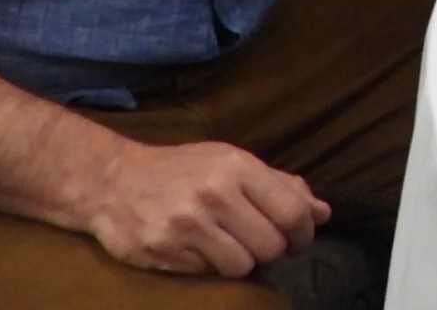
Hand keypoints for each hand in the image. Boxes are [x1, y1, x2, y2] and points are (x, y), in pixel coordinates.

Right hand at [82, 138, 328, 276]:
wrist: (113, 181)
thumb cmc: (183, 170)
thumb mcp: (232, 163)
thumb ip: (279, 185)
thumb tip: (323, 212)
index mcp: (237, 167)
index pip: (291, 211)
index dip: (304, 232)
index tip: (299, 238)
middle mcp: (214, 194)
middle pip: (271, 244)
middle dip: (274, 250)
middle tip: (263, 244)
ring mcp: (187, 225)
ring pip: (243, 265)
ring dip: (243, 261)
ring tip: (230, 246)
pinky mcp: (165, 251)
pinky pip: (210, 273)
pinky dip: (213, 267)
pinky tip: (201, 249)